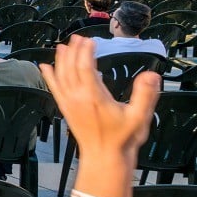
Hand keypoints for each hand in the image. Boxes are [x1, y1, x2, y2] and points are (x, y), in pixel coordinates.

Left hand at [39, 37, 157, 162]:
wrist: (104, 158)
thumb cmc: (121, 139)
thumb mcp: (139, 116)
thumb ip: (146, 94)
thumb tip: (151, 75)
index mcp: (94, 97)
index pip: (85, 68)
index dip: (86, 52)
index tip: (90, 40)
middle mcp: (78, 98)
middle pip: (71, 68)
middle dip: (74, 51)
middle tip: (78, 38)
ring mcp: (69, 104)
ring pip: (61, 76)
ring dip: (61, 60)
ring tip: (63, 46)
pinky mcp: (66, 109)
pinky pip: (54, 89)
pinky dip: (49, 76)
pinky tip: (45, 67)